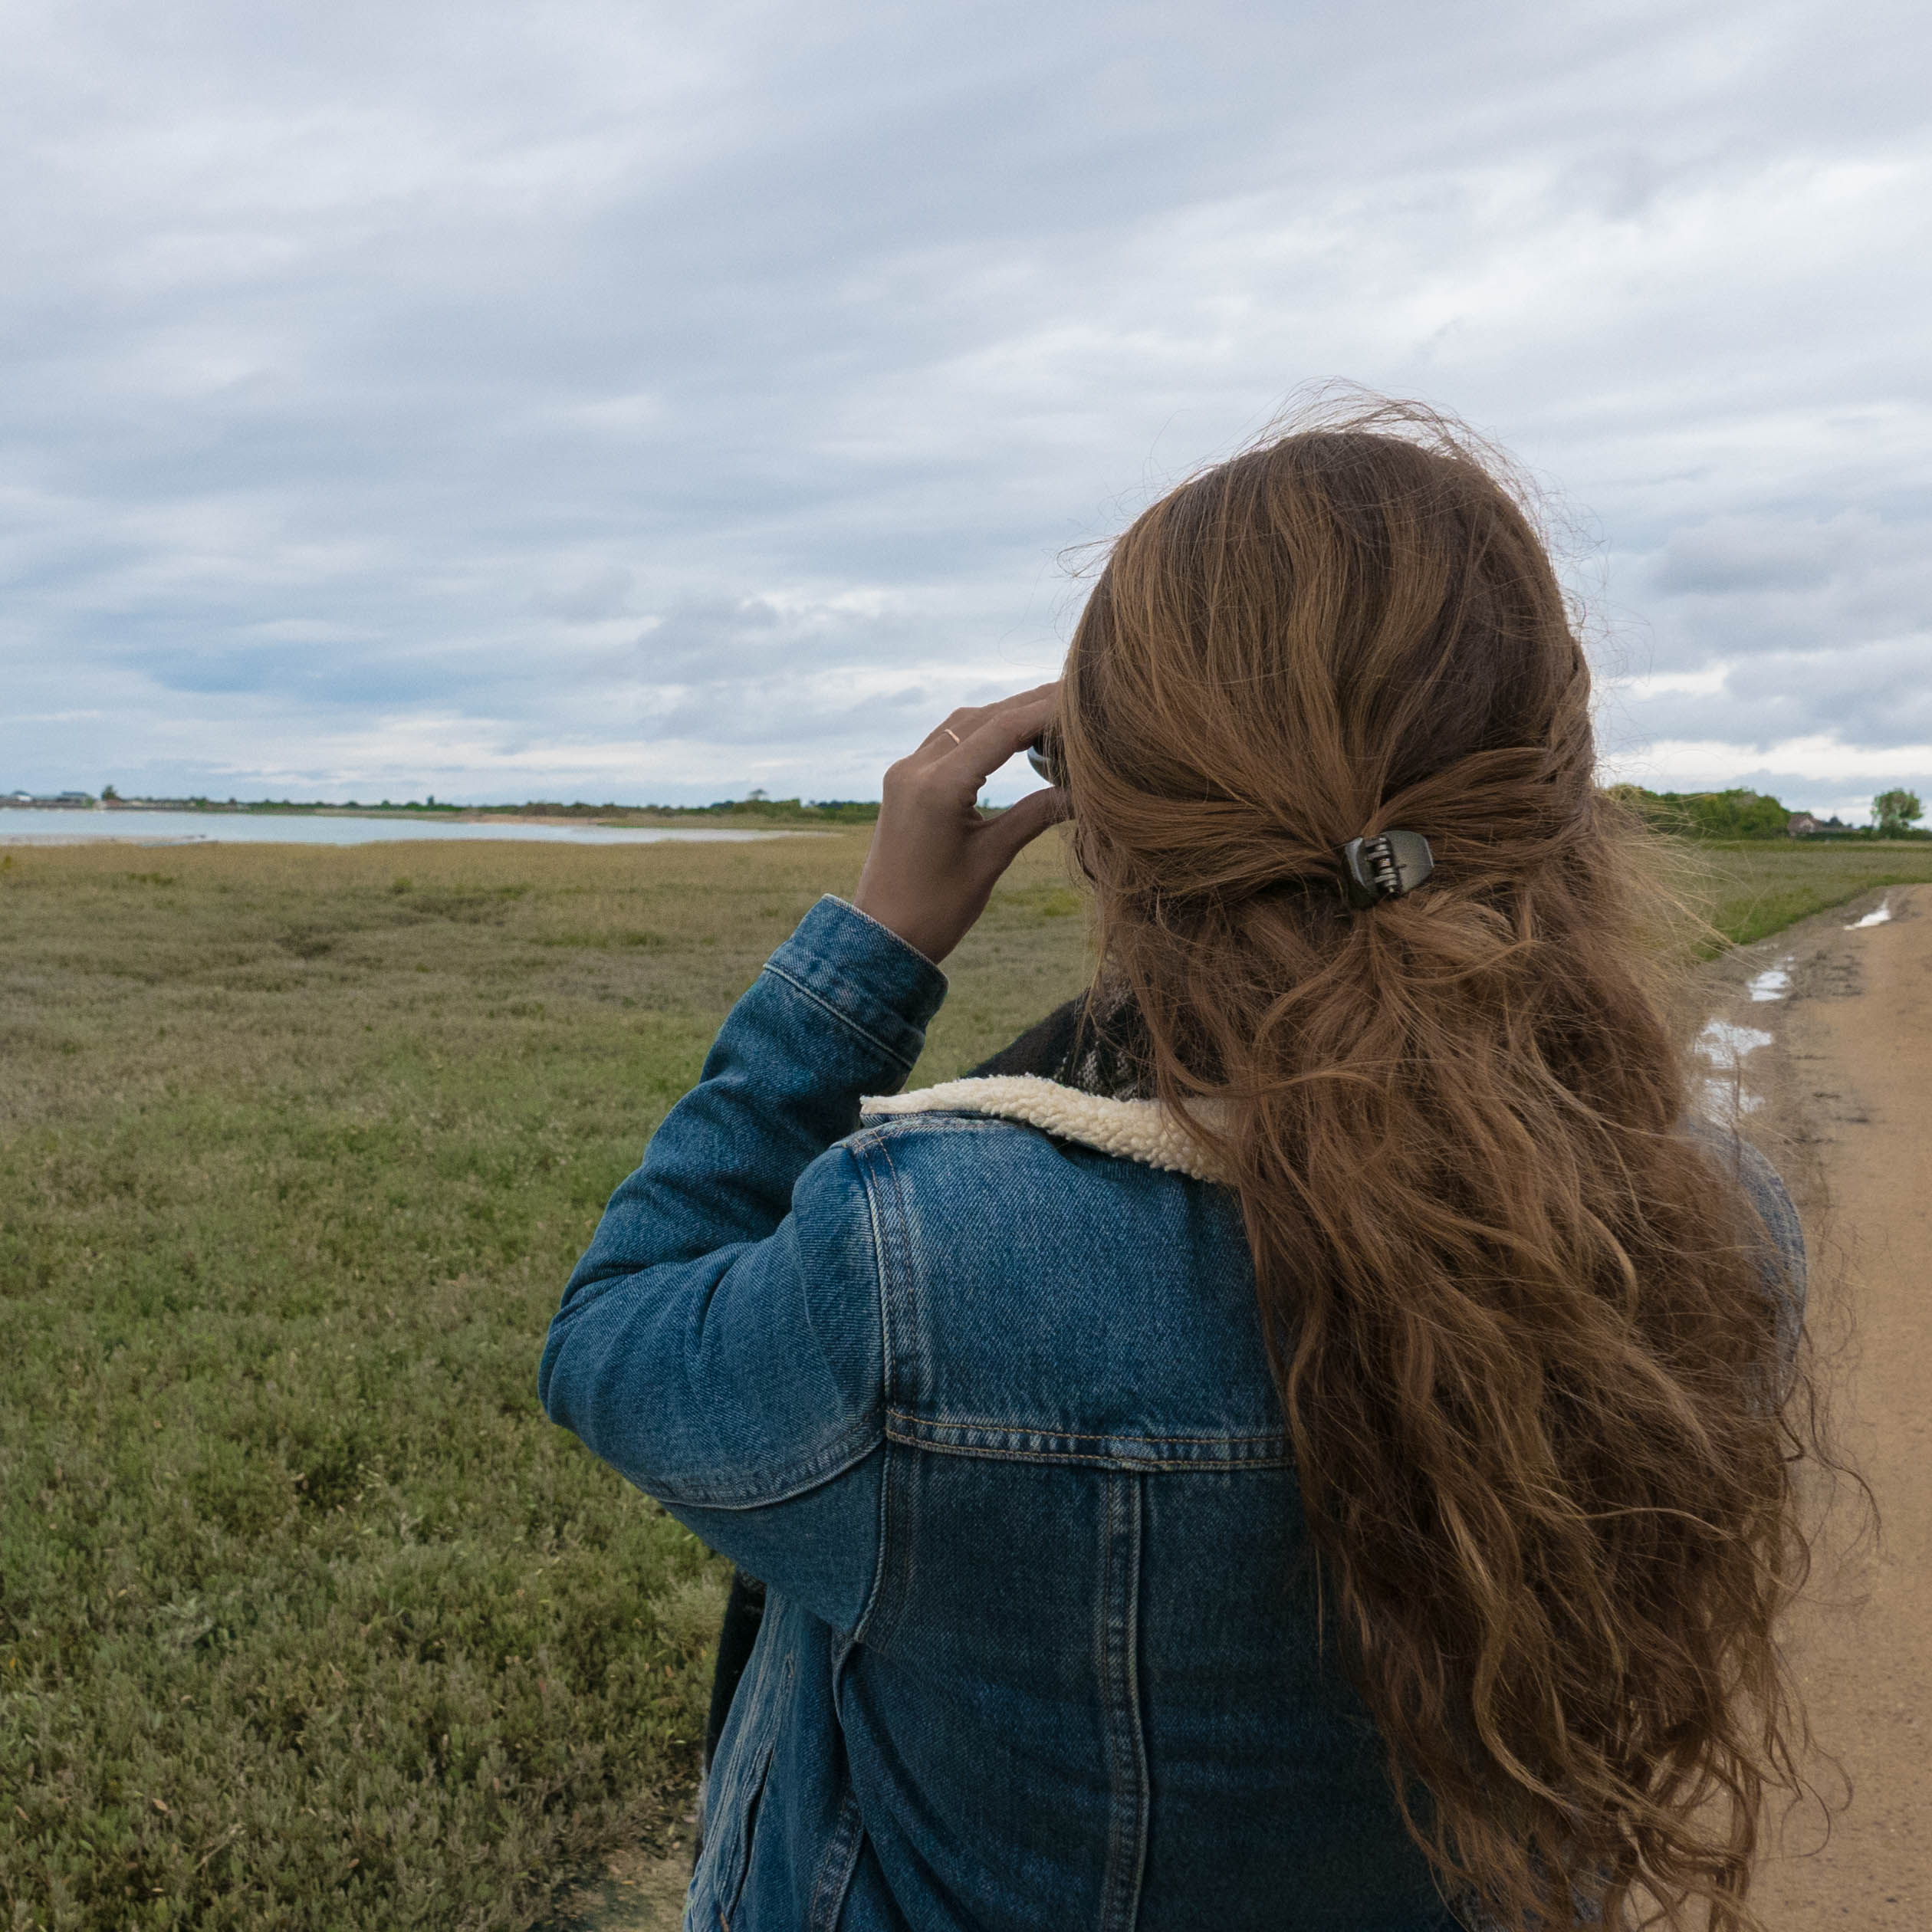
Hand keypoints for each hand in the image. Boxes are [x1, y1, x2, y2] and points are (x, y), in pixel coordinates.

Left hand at [851, 684, 1068, 964]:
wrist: (882, 936)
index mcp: (938, 786)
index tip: (1087, 702)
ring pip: (964, 724)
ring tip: (1054, 712)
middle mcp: (915, 767)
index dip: (1049, 711)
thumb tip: (1084, 790)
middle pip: (984, 717)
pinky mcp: (904, 780)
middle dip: (1032, 704)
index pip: (1004, 728)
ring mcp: (905, 771)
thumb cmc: (937, 909)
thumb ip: (1036, 815)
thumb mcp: (992, 859)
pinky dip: (984, 731)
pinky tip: (1014, 735)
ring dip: (1008, 713)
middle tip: (1081, 697)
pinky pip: (948, 740)